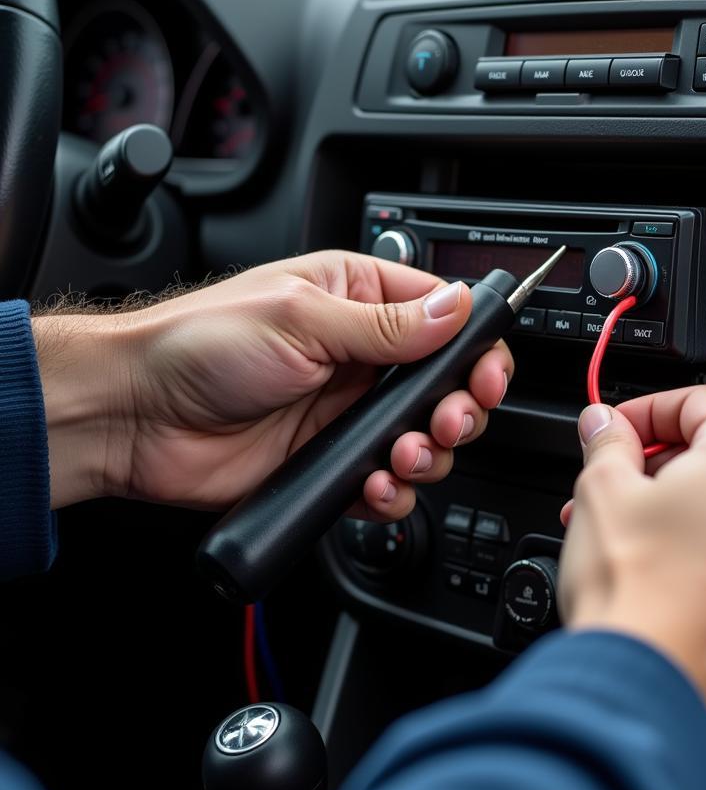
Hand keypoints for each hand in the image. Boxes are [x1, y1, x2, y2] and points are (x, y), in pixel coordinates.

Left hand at [35, 251, 511, 517]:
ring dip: (428, 453)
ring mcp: (347, 410)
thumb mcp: (301, 320)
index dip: (476, 348)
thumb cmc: (199, 344)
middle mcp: (361, 354)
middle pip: (446, 383)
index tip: (486, 376)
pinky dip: (391, 491)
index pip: (445, 316)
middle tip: (447, 421)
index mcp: (357, 298)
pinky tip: (371, 484)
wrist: (135, 417)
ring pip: (424, 436)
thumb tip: (457, 308)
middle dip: (460, 408)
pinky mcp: (330, 459)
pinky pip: (385, 480)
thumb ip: (386, 324)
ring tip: (401, 455)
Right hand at [558, 386, 705, 744]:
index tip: (617, 429)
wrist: (651, 695)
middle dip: (658, 469)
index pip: (699, 402)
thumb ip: (608, 442)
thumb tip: (606, 425)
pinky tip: (662, 581)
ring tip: (625, 539)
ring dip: (680, 515)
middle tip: (612, 488)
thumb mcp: (600, 491)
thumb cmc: (634, 596)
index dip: (646, 409)